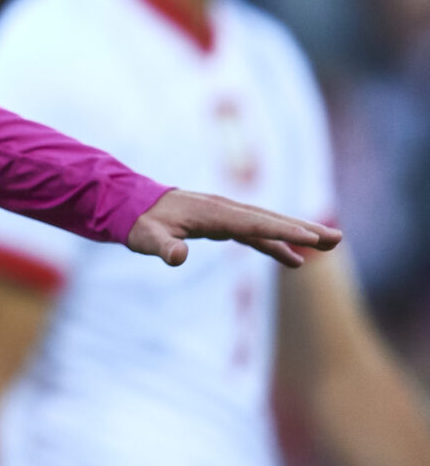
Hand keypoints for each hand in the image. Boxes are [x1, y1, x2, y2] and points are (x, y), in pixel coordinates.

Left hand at [127, 188, 340, 269]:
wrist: (129, 205)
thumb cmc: (138, 222)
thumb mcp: (146, 237)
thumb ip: (163, 247)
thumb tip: (177, 256)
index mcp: (212, 212)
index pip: (254, 223)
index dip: (283, 231)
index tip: (311, 238)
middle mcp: (224, 209)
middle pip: (270, 219)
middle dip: (304, 229)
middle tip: (337, 239)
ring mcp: (225, 215)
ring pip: (267, 225)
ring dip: (297, 235)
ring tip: (329, 246)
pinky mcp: (222, 224)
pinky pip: (255, 234)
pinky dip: (275, 244)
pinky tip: (293, 260)